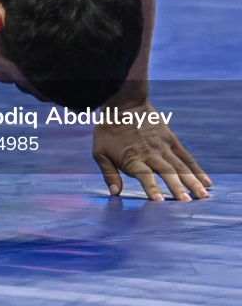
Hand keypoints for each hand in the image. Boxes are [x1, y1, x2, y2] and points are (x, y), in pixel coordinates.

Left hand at [92, 103, 209, 199]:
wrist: (124, 103)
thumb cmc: (108, 129)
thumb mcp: (99, 151)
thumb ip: (108, 173)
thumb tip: (114, 193)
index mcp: (132, 158)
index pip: (143, 175)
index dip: (151, 188)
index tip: (159, 201)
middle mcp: (150, 153)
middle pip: (166, 172)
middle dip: (177, 187)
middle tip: (187, 202)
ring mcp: (163, 146)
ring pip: (180, 166)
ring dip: (192, 181)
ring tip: (203, 196)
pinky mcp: (171, 140)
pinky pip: (186, 157)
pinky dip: (197, 169)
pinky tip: (206, 182)